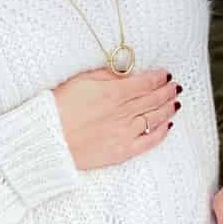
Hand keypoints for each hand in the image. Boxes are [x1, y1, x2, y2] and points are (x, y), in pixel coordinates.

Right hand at [54, 67, 177, 171]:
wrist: (46, 140)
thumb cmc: (58, 107)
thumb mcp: (81, 81)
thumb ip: (107, 75)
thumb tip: (126, 72)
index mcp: (113, 92)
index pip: (145, 83)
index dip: (159, 78)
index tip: (166, 74)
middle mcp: (123, 112)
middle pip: (153, 99)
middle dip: (167, 91)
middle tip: (176, 86)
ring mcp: (124, 133)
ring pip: (154, 118)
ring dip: (168, 108)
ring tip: (175, 102)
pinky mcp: (121, 151)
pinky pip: (148, 142)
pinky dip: (161, 133)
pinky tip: (168, 125)